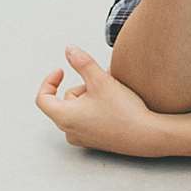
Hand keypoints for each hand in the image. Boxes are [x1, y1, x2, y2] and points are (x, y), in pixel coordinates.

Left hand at [36, 46, 168, 157]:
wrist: (146, 135)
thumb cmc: (123, 111)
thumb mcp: (100, 80)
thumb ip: (82, 62)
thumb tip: (69, 50)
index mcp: (64, 117)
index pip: (43, 98)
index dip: (49, 81)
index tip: (62, 70)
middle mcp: (70, 131)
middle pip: (66, 101)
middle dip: (82, 87)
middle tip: (101, 82)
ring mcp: (82, 138)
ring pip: (78, 109)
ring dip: (90, 96)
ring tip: (110, 93)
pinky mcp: (95, 141)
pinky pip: (88, 119)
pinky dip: (96, 108)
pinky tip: (114, 104)